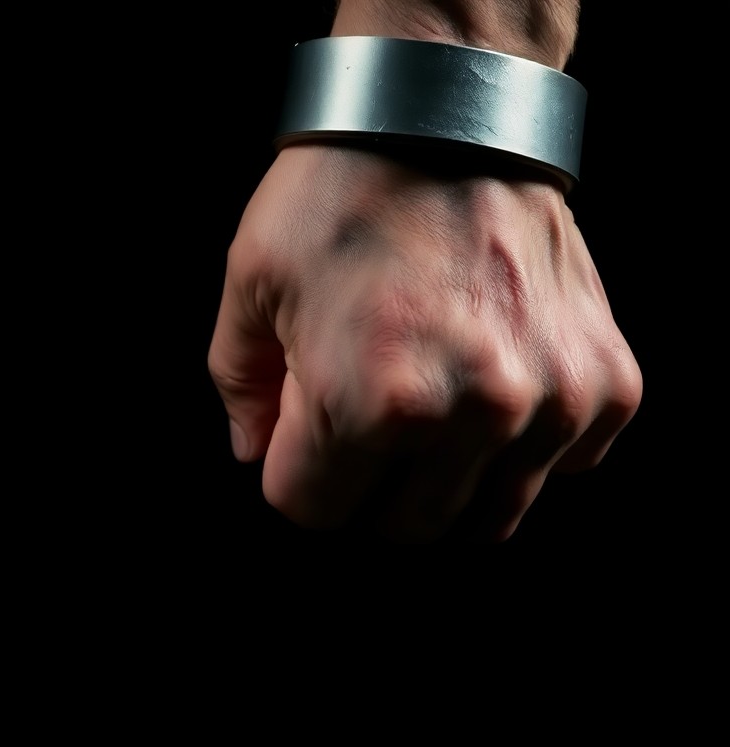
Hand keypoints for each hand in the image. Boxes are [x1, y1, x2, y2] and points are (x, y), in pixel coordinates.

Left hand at [207, 144, 641, 540]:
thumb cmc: (338, 196)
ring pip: (490, 515)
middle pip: (404, 526)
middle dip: (367, 485)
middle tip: (363, 421)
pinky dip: (527, 445)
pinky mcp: (608, 382)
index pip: (312, 511)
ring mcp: (549, 401)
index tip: (302, 433)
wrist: (443, 118)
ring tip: (428, 411)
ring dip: (447, 479)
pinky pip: (565, 466)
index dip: (295, 472)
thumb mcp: (250, 287)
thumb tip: (258, 455)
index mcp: (368, 401)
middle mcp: (470, 414)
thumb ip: (242, 392)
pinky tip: (493, 386)